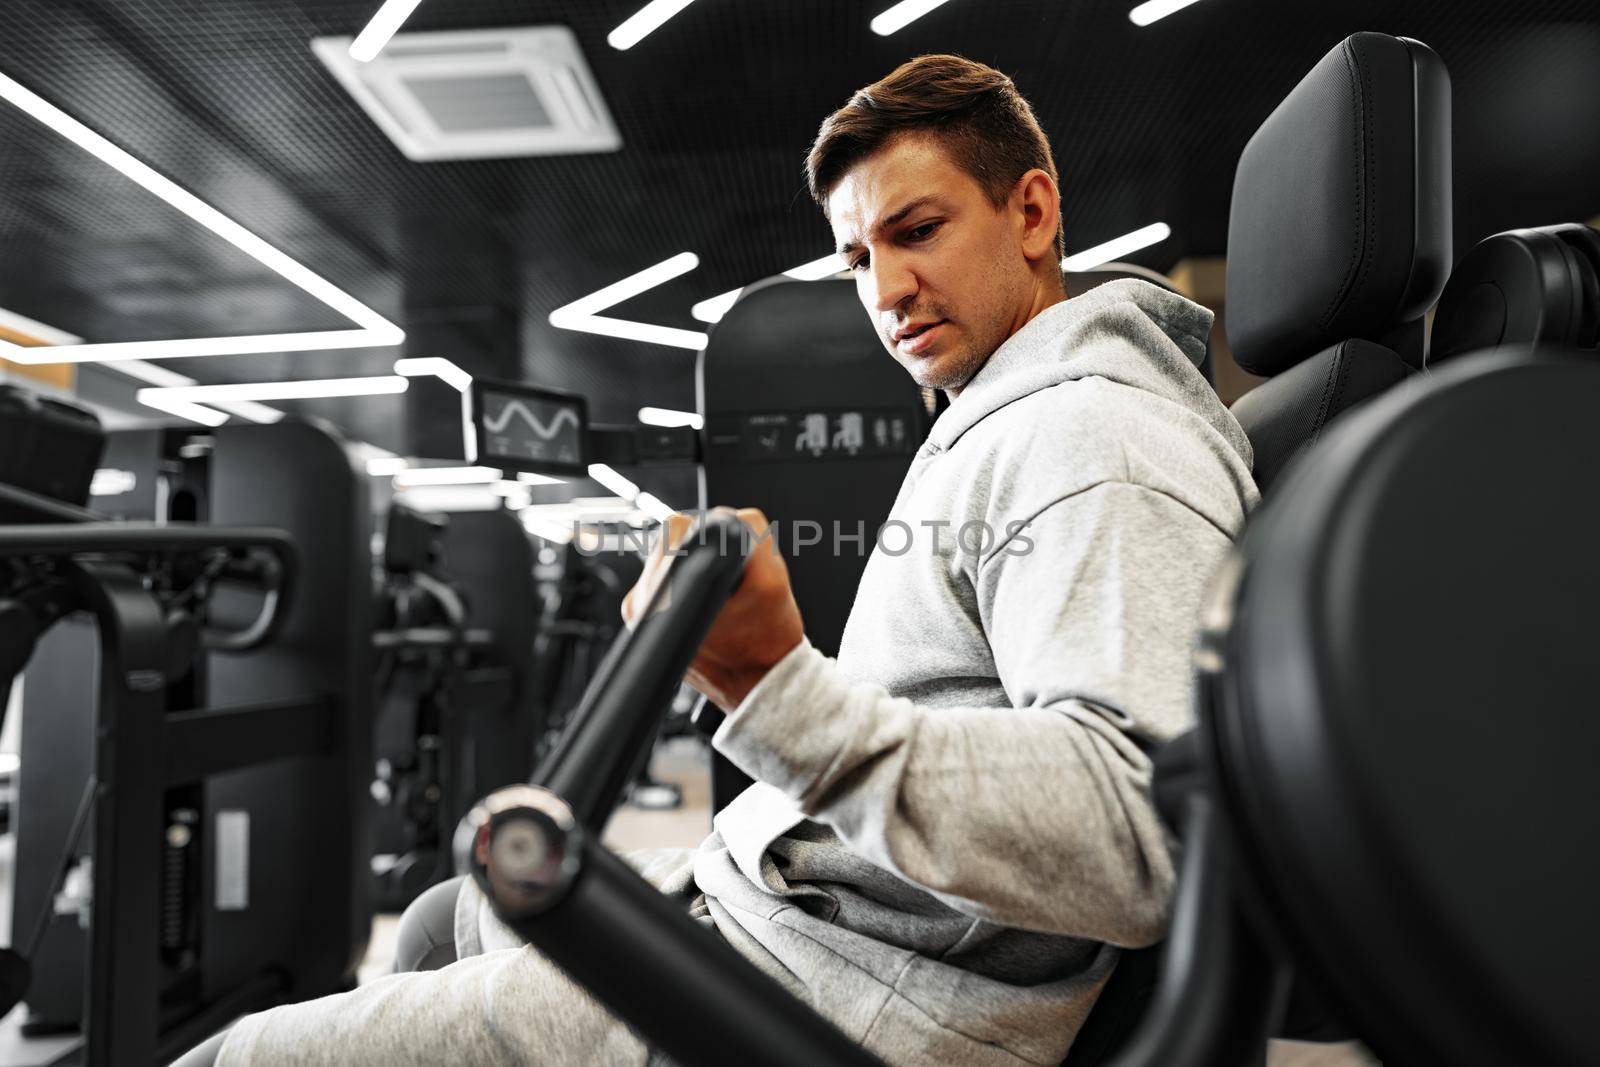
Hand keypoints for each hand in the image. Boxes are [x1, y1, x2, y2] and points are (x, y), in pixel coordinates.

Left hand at [622, 507, 804, 710]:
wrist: (762, 684)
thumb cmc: (766, 643)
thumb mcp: (773, 578)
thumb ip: (753, 534)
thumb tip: (732, 517)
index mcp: (663, 593)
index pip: (676, 530)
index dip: (711, 529)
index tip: (730, 551)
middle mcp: (643, 604)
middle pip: (670, 542)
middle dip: (705, 549)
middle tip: (733, 577)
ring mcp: (642, 614)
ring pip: (670, 560)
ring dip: (698, 566)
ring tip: (725, 594)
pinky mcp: (650, 621)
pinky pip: (670, 582)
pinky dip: (691, 584)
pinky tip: (714, 603)